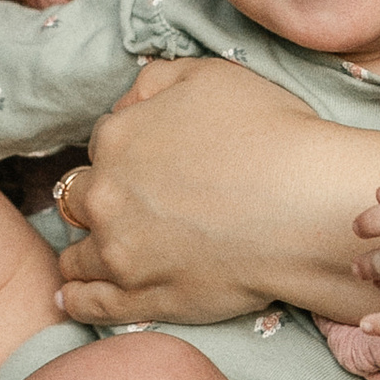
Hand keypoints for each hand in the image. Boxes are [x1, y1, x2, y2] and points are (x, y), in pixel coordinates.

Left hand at [54, 58, 379, 326]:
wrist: (304, 206)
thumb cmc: (270, 134)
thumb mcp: (210, 75)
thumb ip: (155, 81)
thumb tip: (128, 102)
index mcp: (118, 140)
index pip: (103, 145)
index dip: (126, 154)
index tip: (147, 166)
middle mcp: (105, 197)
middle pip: (81, 200)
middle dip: (100, 201)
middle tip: (128, 208)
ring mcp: (119, 253)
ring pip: (76, 255)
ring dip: (84, 250)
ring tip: (99, 254)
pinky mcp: (139, 300)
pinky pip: (87, 304)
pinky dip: (76, 298)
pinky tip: (75, 295)